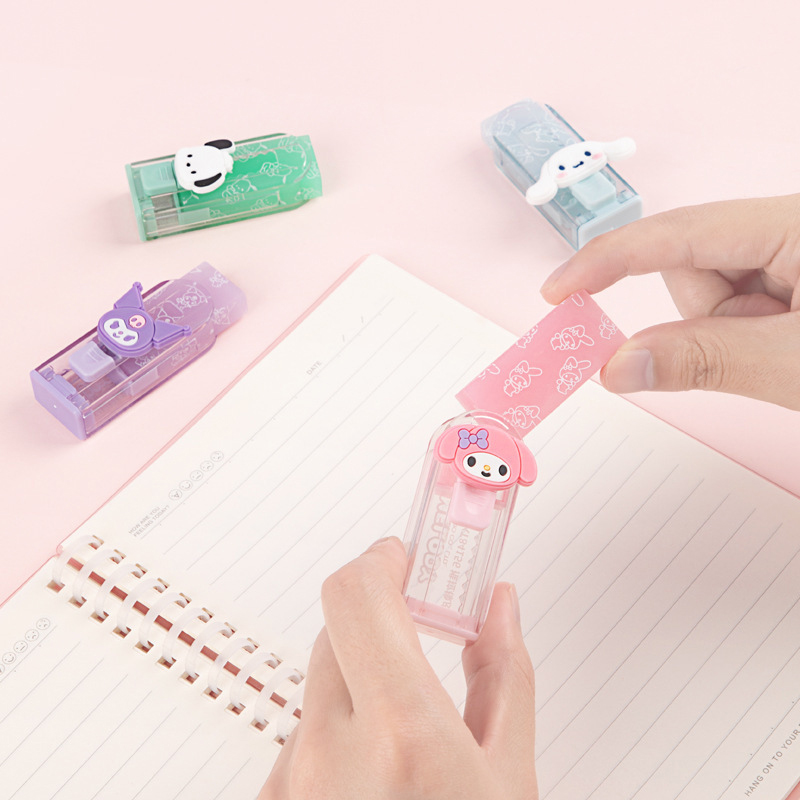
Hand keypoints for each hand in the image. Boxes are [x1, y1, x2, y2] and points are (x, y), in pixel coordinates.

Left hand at [258, 537, 537, 799]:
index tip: (401, 560)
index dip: (380, 563)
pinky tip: (371, 781)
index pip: (356, 593)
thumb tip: (498, 609)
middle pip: (336, 632)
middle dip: (378, 629)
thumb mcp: (509, 782)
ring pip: (319, 689)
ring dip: (359, 691)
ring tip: (401, 750)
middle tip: (416, 650)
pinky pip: (299, 737)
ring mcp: (293, 782)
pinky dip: (336, 738)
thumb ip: (504, 682)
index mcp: (402, 733)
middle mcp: (330, 753)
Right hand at [540, 195, 799, 409]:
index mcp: (793, 222)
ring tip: (781, 356)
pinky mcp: (794, 278)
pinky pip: (734, 303)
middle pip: (693, 266)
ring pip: (711, 290)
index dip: (609, 260)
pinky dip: (741, 333)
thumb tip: (619, 366)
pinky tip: (784, 348)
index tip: (558, 291)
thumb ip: (705, 358)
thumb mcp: (792, 364)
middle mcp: (787, 227)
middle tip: (755, 355)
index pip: (678, 233)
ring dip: (726, 331)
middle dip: (705, 317)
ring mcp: (792, 252)